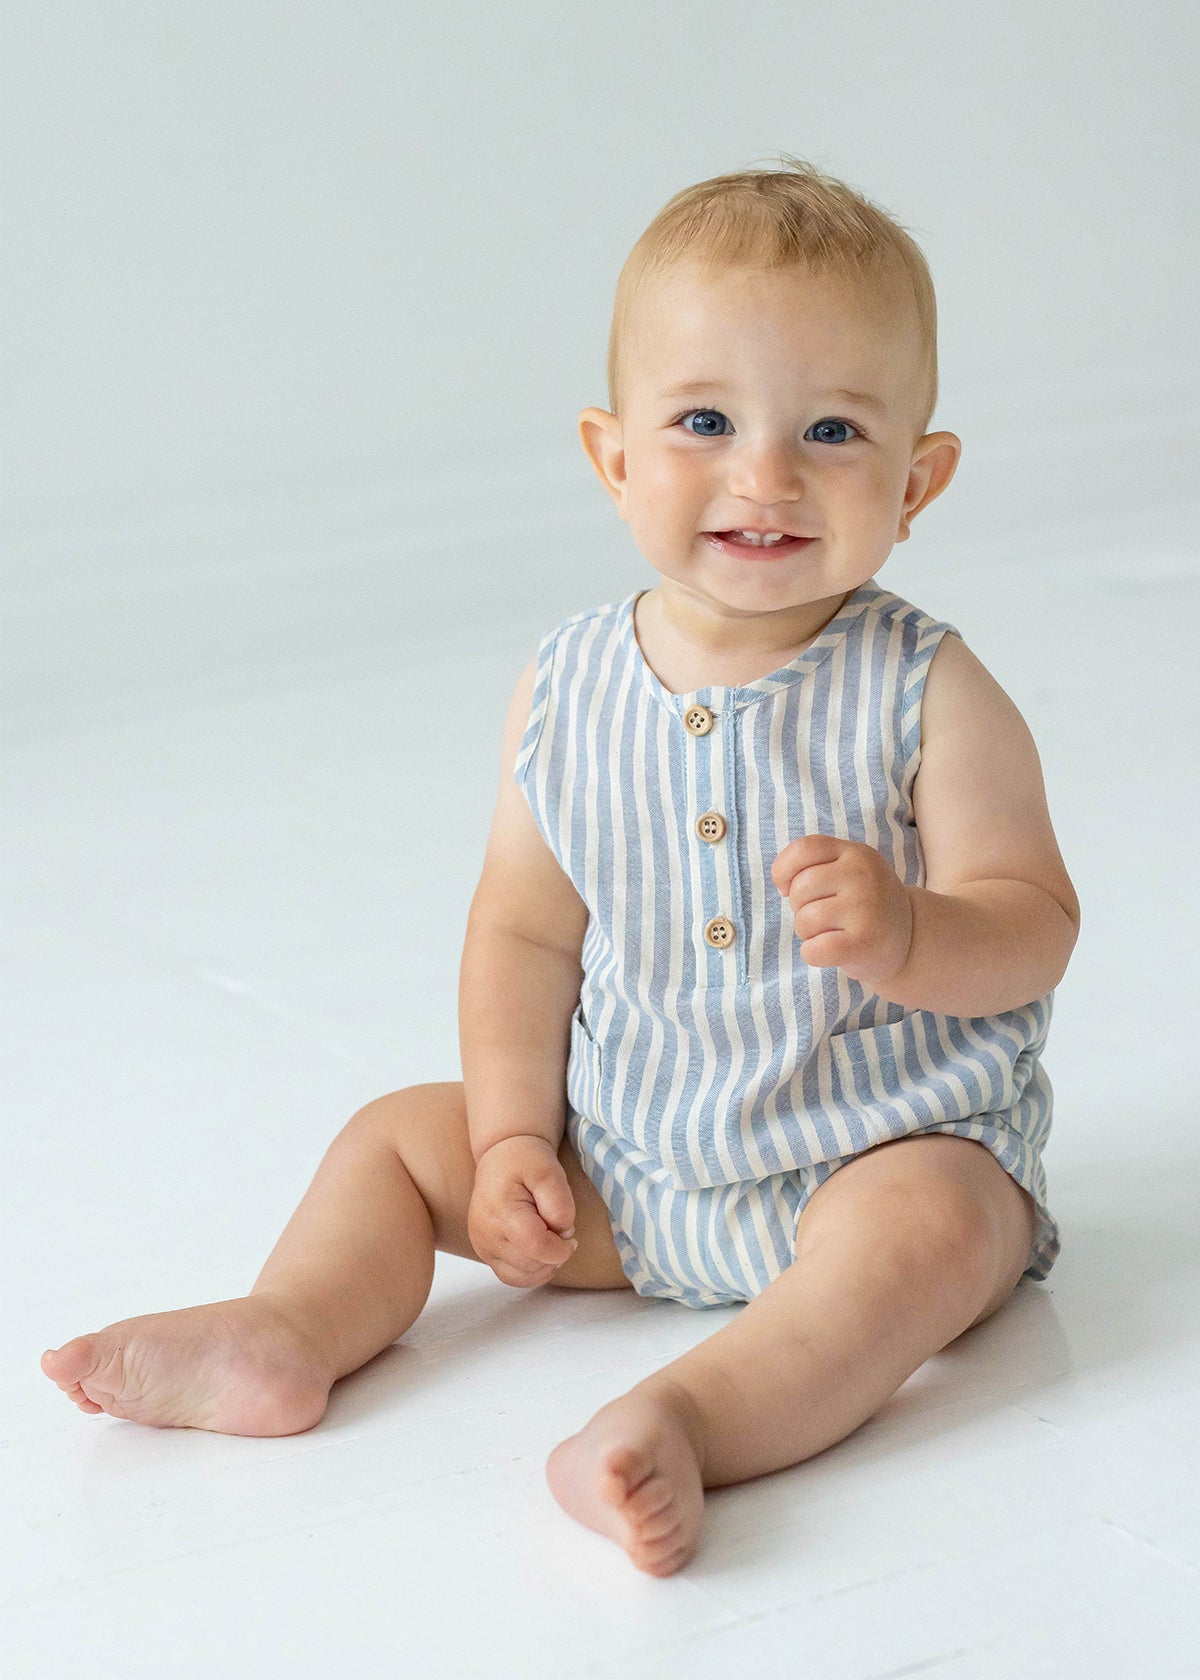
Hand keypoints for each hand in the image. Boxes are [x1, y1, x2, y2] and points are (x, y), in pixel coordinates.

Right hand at [467, 1135, 578, 1288]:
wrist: (501, 1156)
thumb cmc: (526, 1161)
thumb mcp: (550, 1172)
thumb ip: (560, 1204)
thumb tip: (562, 1234)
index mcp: (500, 1210)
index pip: (536, 1247)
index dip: (561, 1248)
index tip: (570, 1233)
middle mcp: (485, 1232)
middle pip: (530, 1264)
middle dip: (553, 1253)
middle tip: (558, 1228)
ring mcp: (481, 1245)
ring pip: (521, 1276)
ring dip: (543, 1264)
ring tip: (549, 1239)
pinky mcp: (484, 1252)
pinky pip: (511, 1276)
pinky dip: (531, 1271)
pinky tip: (541, 1252)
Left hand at [771, 834, 913, 988]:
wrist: (912, 939)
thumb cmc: (866, 905)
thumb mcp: (850, 871)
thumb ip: (816, 865)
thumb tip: (783, 885)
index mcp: (856, 854)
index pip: (804, 849)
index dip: (784, 870)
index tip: (788, 888)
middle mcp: (863, 875)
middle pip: (800, 889)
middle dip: (800, 908)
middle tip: (825, 917)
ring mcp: (865, 908)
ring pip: (804, 920)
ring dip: (808, 933)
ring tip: (833, 933)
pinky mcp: (863, 942)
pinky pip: (813, 949)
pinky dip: (813, 954)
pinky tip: (833, 952)